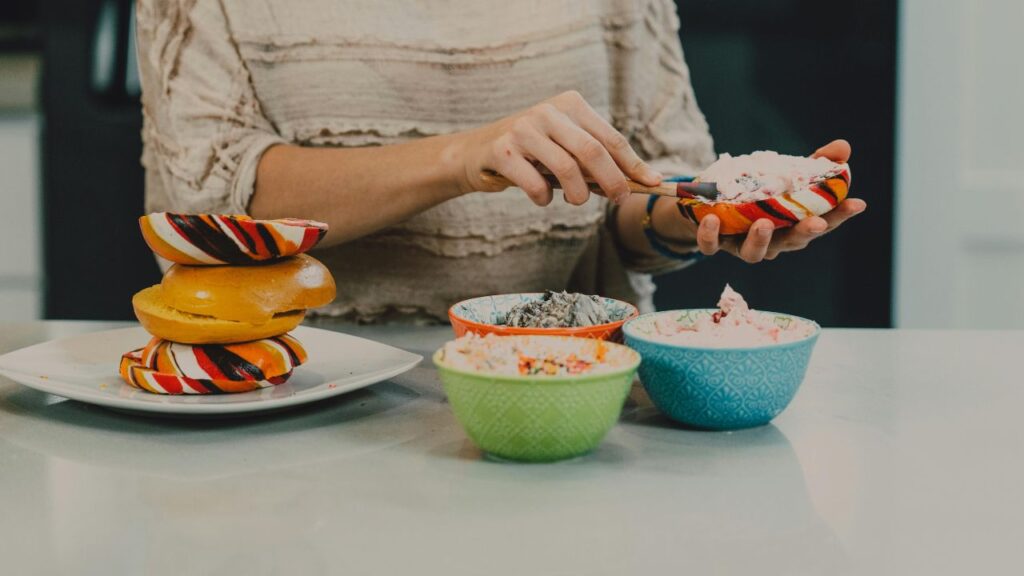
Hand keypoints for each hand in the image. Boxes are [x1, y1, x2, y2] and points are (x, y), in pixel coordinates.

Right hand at [453, 90, 661, 205]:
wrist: (475, 152)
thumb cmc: (531, 154)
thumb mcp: (564, 148)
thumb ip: (594, 161)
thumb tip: (636, 182)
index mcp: (570, 104)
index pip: (610, 138)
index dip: (633, 164)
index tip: (652, 184)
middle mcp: (547, 111)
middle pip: (593, 151)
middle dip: (612, 180)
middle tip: (618, 199)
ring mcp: (523, 129)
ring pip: (566, 168)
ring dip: (577, 194)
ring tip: (575, 201)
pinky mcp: (502, 150)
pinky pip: (535, 182)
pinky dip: (544, 198)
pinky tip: (542, 199)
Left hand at [695, 139, 866, 261]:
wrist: (707, 201)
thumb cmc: (756, 192)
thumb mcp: (786, 173)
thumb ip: (816, 162)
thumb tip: (843, 147)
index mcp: (792, 225)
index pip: (822, 223)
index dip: (840, 216)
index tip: (858, 203)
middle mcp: (771, 240)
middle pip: (791, 242)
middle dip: (804, 233)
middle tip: (816, 223)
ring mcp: (741, 243)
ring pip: (752, 253)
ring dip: (759, 240)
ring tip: (764, 223)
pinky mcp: (713, 240)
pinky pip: (711, 244)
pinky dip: (711, 235)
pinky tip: (713, 218)